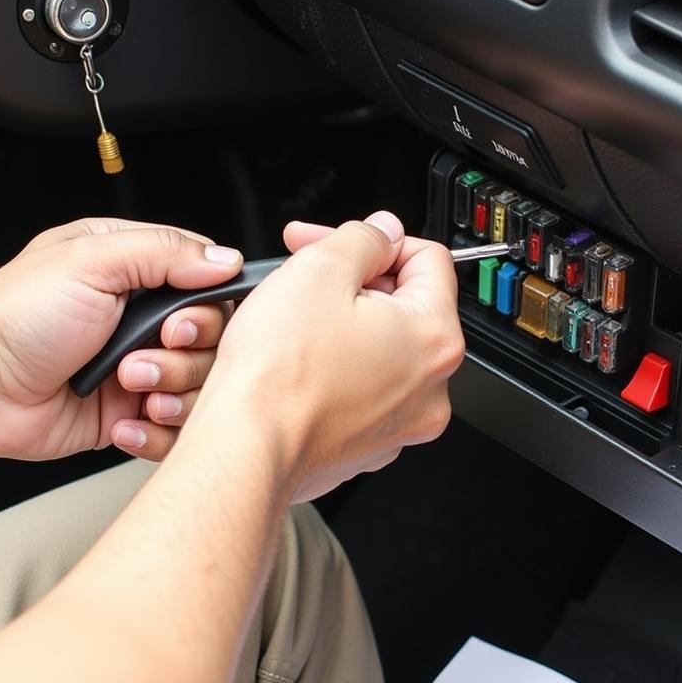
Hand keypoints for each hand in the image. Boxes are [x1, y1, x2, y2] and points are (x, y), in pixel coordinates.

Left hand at [0, 218, 242, 460]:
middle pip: (213, 343)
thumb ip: (167, 252)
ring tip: (126, 385)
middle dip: (184, 356)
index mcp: (136, 272)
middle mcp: (143, 320)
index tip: (180, 322)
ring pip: (200, 388)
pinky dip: (155, 430)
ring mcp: (141, 368)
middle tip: (142, 352)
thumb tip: (226, 260)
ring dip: (168, 392)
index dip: (209, 311)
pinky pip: (175, 429)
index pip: (209, 286)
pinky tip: (124, 417)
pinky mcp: (133, 413)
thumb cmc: (16, 318)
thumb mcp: (93, 260)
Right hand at [186, 210, 463, 501]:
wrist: (247, 449)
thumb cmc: (279, 376)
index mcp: (435, 339)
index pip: (428, 261)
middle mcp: (431, 388)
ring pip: (382, 350)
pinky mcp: (369, 445)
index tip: (347, 240)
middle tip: (310, 274)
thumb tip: (382, 232)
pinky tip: (301, 364)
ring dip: (345, 325)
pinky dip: (337, 371)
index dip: (379, 239)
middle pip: (406, 307)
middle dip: (358, 282)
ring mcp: (402, 423)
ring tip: (299, 322)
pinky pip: (362, 391)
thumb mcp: (320, 270)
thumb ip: (364, 239)